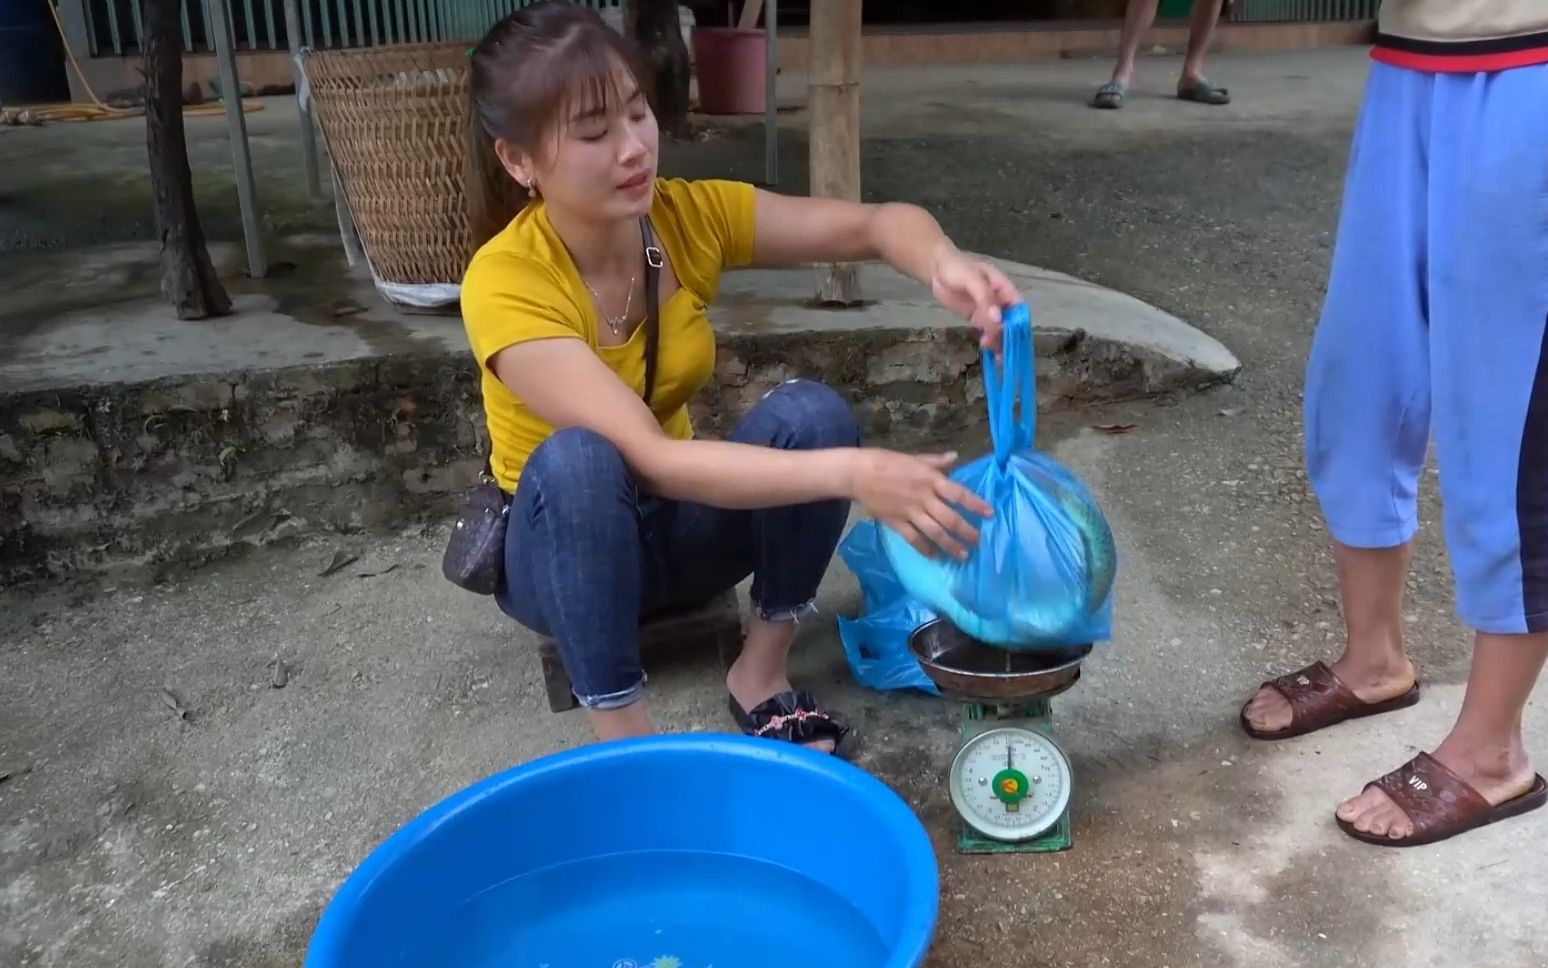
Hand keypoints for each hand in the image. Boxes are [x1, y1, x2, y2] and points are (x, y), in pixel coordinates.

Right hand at [850, 449, 992, 559]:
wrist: (858, 474)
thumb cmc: (887, 462)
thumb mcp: (915, 459)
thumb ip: (936, 462)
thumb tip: (955, 457)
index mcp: (930, 479)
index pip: (959, 494)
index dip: (975, 504)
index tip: (990, 514)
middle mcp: (924, 498)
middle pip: (949, 518)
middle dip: (966, 532)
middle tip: (979, 542)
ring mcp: (910, 512)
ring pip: (934, 532)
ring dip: (950, 545)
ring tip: (963, 555)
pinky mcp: (896, 523)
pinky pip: (913, 539)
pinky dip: (925, 548)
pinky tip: (934, 556)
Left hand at [929, 245, 1021, 351]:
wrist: (936, 270)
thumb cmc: (957, 268)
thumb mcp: (972, 279)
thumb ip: (985, 297)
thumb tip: (997, 319)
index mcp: (1003, 288)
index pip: (1018, 307)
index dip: (1019, 322)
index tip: (1015, 337)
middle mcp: (999, 301)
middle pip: (1010, 321)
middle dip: (1009, 336)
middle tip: (1004, 350)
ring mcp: (987, 310)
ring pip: (999, 329)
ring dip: (999, 341)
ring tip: (997, 356)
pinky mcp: (976, 318)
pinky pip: (986, 331)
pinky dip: (989, 341)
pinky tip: (989, 351)